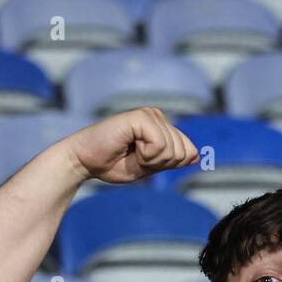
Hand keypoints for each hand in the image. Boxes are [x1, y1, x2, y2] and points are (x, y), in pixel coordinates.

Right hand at [65, 107, 198, 184]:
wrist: (84, 161)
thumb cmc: (111, 164)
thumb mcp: (149, 166)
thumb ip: (171, 160)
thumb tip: (197, 155)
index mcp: (161, 126)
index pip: (187, 151)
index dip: (166, 166)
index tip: (141, 161)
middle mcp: (158, 116)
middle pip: (182, 152)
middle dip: (159, 164)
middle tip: (134, 158)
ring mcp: (150, 114)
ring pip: (172, 150)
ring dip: (149, 160)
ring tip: (129, 152)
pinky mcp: (140, 116)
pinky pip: (160, 146)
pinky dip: (145, 155)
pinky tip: (128, 147)